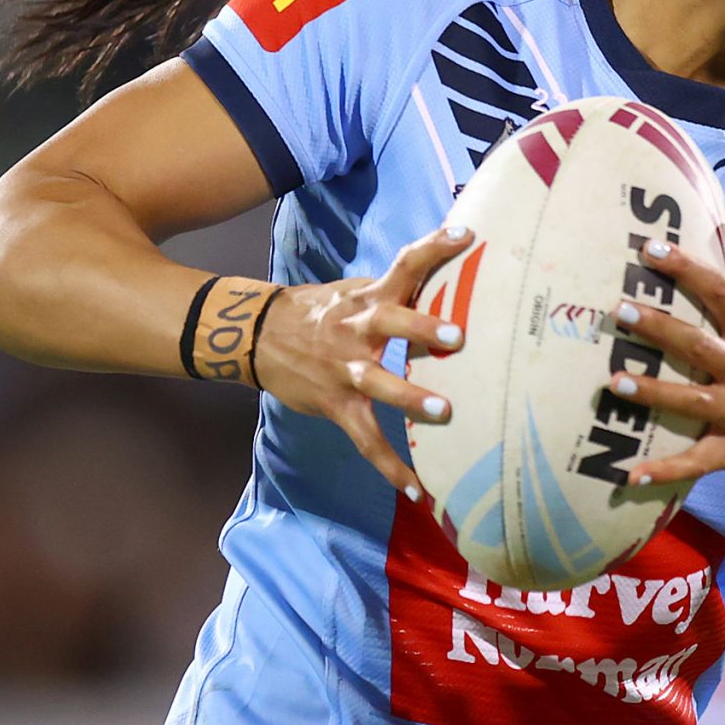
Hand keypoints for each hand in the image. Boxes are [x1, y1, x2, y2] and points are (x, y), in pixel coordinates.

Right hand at [254, 225, 475, 497]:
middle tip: (458, 336)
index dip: (434, 248)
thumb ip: (397, 289)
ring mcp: (345, 369)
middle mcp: (357, 329)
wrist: (257, 336)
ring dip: (409, 398)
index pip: (404, 264)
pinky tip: (418, 489)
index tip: (467, 235)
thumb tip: (450, 275)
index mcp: (368, 297)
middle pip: (390, 321)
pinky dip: (390, 466)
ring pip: (377, 382)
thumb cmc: (323, 311)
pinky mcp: (336, 404)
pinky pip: (365, 439)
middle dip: (422, 327)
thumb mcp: (355, 291)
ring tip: (443, 411)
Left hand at [607, 216, 724, 487]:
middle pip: (701, 346)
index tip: (649, 249)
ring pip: (695, 402)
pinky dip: (668, 469)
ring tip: (614, 382)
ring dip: (655, 393)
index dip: (688, 270)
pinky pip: (699, 460)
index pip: (723, 293)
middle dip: (660, 329)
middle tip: (619, 310)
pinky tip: (631, 474)